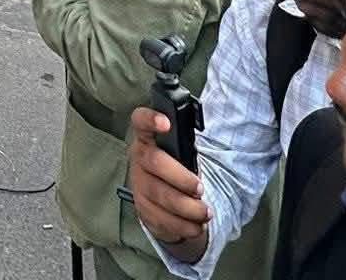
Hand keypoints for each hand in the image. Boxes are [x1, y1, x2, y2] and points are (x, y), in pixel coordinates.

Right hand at [128, 106, 211, 255]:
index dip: (150, 119)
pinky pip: (161, 219)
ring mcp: (139, 185)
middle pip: (154, 163)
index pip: (141, 121)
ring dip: (187, 208)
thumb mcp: (179, 151)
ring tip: (205, 212)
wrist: (165, 195)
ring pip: (159, 196)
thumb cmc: (176, 166)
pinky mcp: (143, 209)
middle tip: (200, 188)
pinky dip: (182, 225)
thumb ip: (185, 144)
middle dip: (181, 178)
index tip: (167, 123)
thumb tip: (206, 137)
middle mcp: (139, 159)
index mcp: (148, 138)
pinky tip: (195, 226)